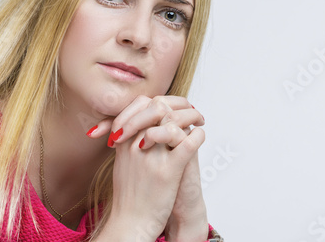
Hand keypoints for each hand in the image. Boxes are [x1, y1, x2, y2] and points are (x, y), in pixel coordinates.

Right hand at [89, 95, 206, 240]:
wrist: (130, 224)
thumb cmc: (129, 197)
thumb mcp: (123, 164)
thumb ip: (130, 144)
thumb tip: (145, 129)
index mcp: (125, 141)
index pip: (141, 105)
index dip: (162, 101)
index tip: (176, 106)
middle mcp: (136, 145)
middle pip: (157, 108)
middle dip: (179, 104)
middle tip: (193, 109)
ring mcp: (151, 157)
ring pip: (173, 121)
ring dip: (192, 116)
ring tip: (200, 120)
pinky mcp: (167, 172)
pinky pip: (187, 143)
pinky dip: (198, 135)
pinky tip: (201, 134)